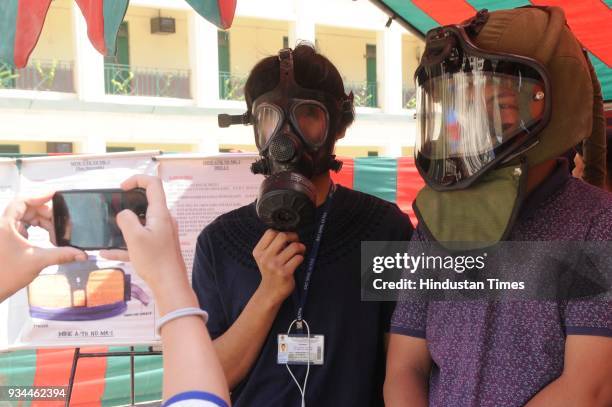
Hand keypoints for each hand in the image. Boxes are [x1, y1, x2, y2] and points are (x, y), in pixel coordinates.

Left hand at [0, 193, 86, 301]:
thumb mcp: (37, 261)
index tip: (55, 194)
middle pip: (27, 208)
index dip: (39, 195)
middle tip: (62, 221)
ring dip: (43, 222)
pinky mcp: (8, 239)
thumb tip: (81, 254)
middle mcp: (4, 225)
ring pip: (27, 217)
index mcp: (5, 225)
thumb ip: (61, 255)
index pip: (22, 201)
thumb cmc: (4, 275)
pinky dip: (38, 229)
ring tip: (55, 233)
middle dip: (46, 214)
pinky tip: (48, 239)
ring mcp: (5, 232)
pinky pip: (25, 227)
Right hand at [100, 175, 189, 301]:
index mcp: (160, 213)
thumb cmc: (155, 261)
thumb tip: (123, 214)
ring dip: (125, 225)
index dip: (136, 179)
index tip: (121, 188)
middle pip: (146, 202)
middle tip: (112, 209)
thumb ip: (126, 220)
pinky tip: (107, 253)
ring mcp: (162, 234)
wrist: (170, 286)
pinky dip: (126, 245)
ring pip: (141, 223)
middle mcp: (164, 220)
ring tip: (107, 230)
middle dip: (127, 203)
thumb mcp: (135, 237)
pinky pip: (140, 241)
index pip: (153, 184)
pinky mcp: (159, 247)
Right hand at [252, 230, 304, 305]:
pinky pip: (298, 258)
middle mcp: (265, 257)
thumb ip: (272, 246)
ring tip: (300, 252)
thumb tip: (289, 234)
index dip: (282, 232)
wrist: (270, 292)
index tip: (288, 239)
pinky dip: (301, 258)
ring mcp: (275, 265)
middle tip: (296, 241)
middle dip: (293, 236)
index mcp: (259, 252)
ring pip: (294, 247)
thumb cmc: (270, 272)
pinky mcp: (284, 273)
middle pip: (282, 236)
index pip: (270, 232)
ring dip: (300, 248)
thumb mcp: (264, 258)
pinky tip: (298, 261)